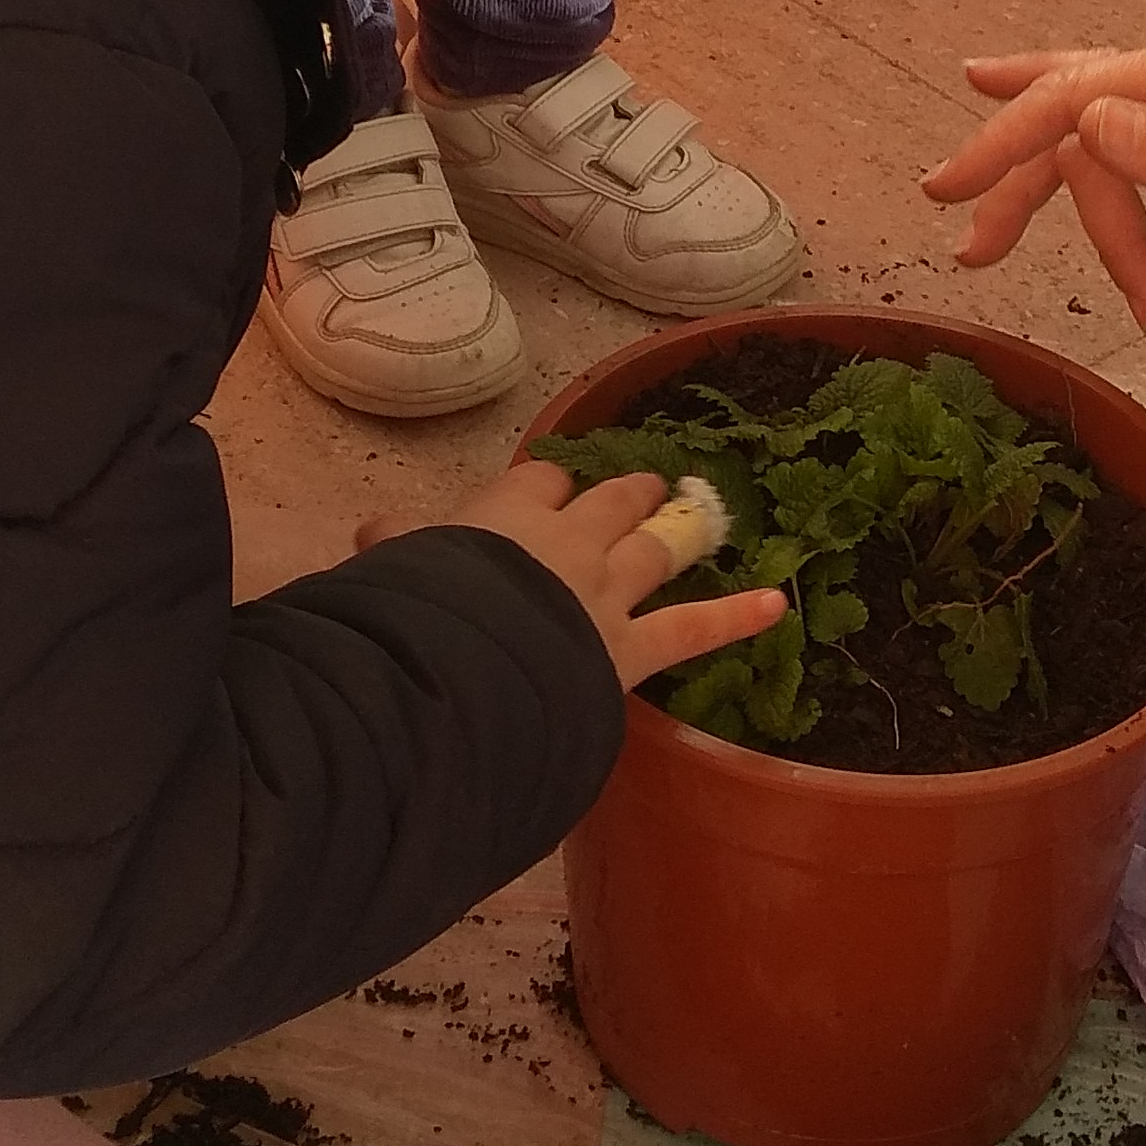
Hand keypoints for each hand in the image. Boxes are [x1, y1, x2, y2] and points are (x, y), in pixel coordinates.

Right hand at [371, 460, 788, 689]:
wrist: (457, 663)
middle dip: (624, 494)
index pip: (537, 482)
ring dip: (674, 532)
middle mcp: (565, 542)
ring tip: (696, 518)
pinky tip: (774, 605)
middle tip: (641, 489)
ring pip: (651, 550)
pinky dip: (736, 617)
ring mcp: (605, 592)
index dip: (545, 486)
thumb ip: (392, 548)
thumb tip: (370, 529)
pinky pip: (692, 629)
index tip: (545, 491)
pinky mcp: (631, 648)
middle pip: (605, 503)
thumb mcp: (389, 569)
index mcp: (504, 516)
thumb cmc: (412, 611)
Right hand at [918, 24, 1145, 329]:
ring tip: (993, 244)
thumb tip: (1090, 128)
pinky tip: (1007, 97)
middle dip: (1019, 184)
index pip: (1076, 100)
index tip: (956, 196)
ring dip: (1049, 192)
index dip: (1009, 146)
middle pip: (1071, 115)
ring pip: (1087, 124)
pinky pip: (1112, 118)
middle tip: (974, 251)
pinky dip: (1060, 131)